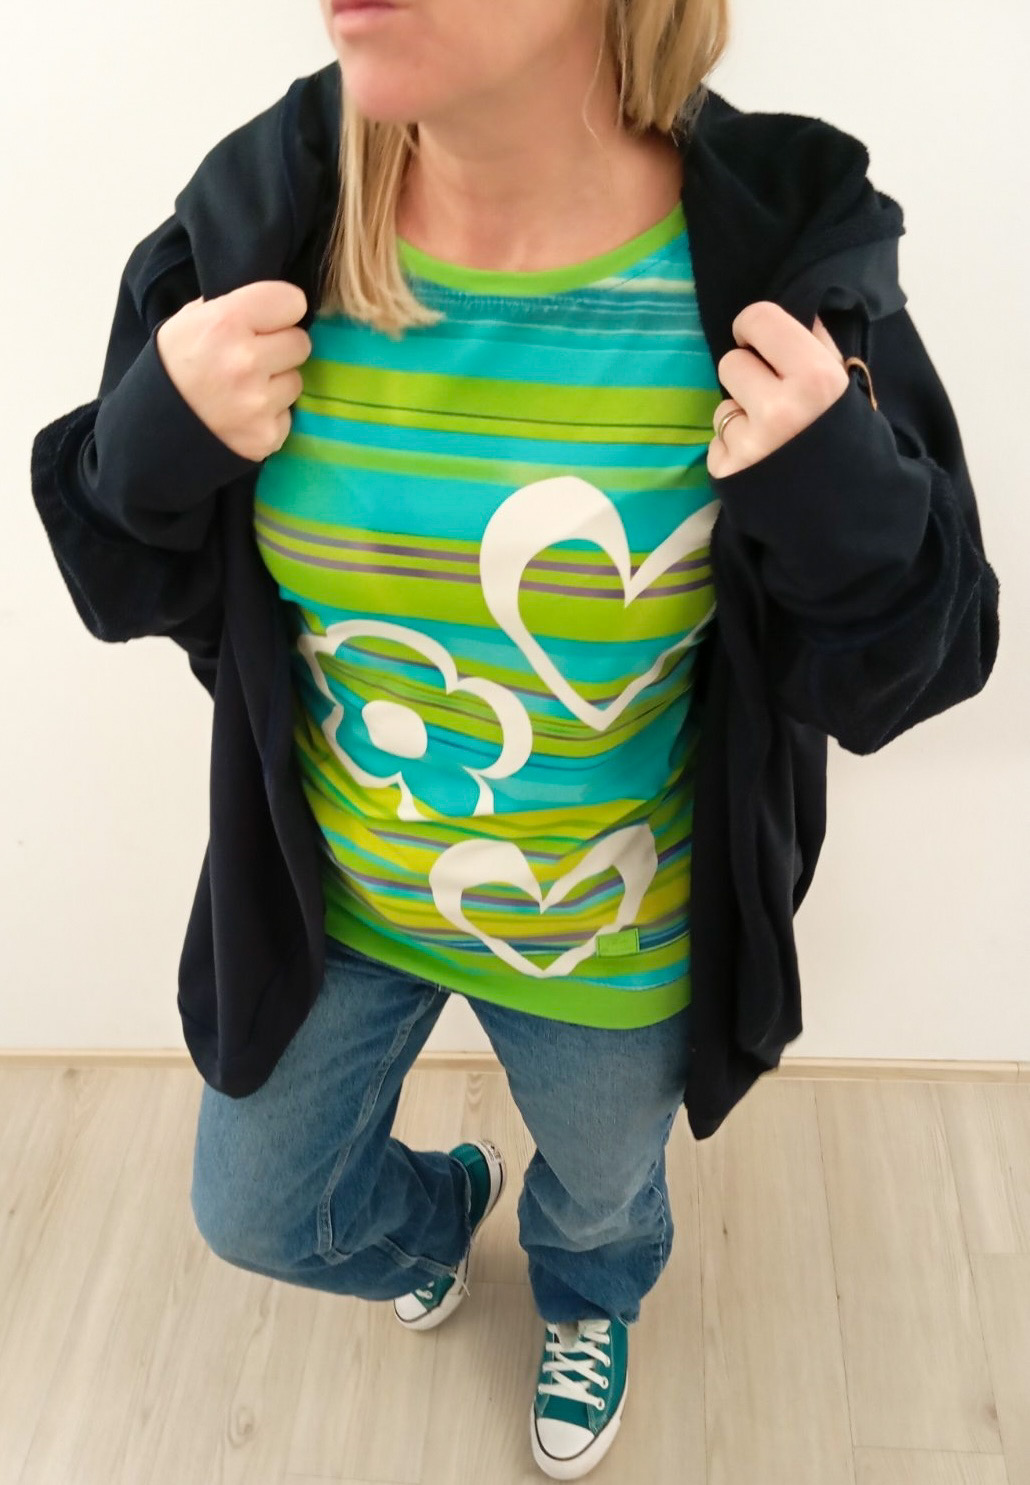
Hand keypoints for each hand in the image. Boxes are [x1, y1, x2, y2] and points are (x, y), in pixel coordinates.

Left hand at [706, 302, 849, 478]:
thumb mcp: (847, 389)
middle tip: (770, 397)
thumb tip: (793, 313)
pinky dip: (733, 449)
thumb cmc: (849, 444)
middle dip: (748, 376)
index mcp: (815, 378)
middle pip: (731, 362)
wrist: (849, 514)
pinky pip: (716, 442)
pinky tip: (761, 462)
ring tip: (772, 440)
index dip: (752, 328)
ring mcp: (749, 443)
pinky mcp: (727, 471)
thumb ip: (818, 347)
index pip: (758, 319)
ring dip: (740, 417)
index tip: (755, 340)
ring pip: (722, 406)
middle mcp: (778, 408)